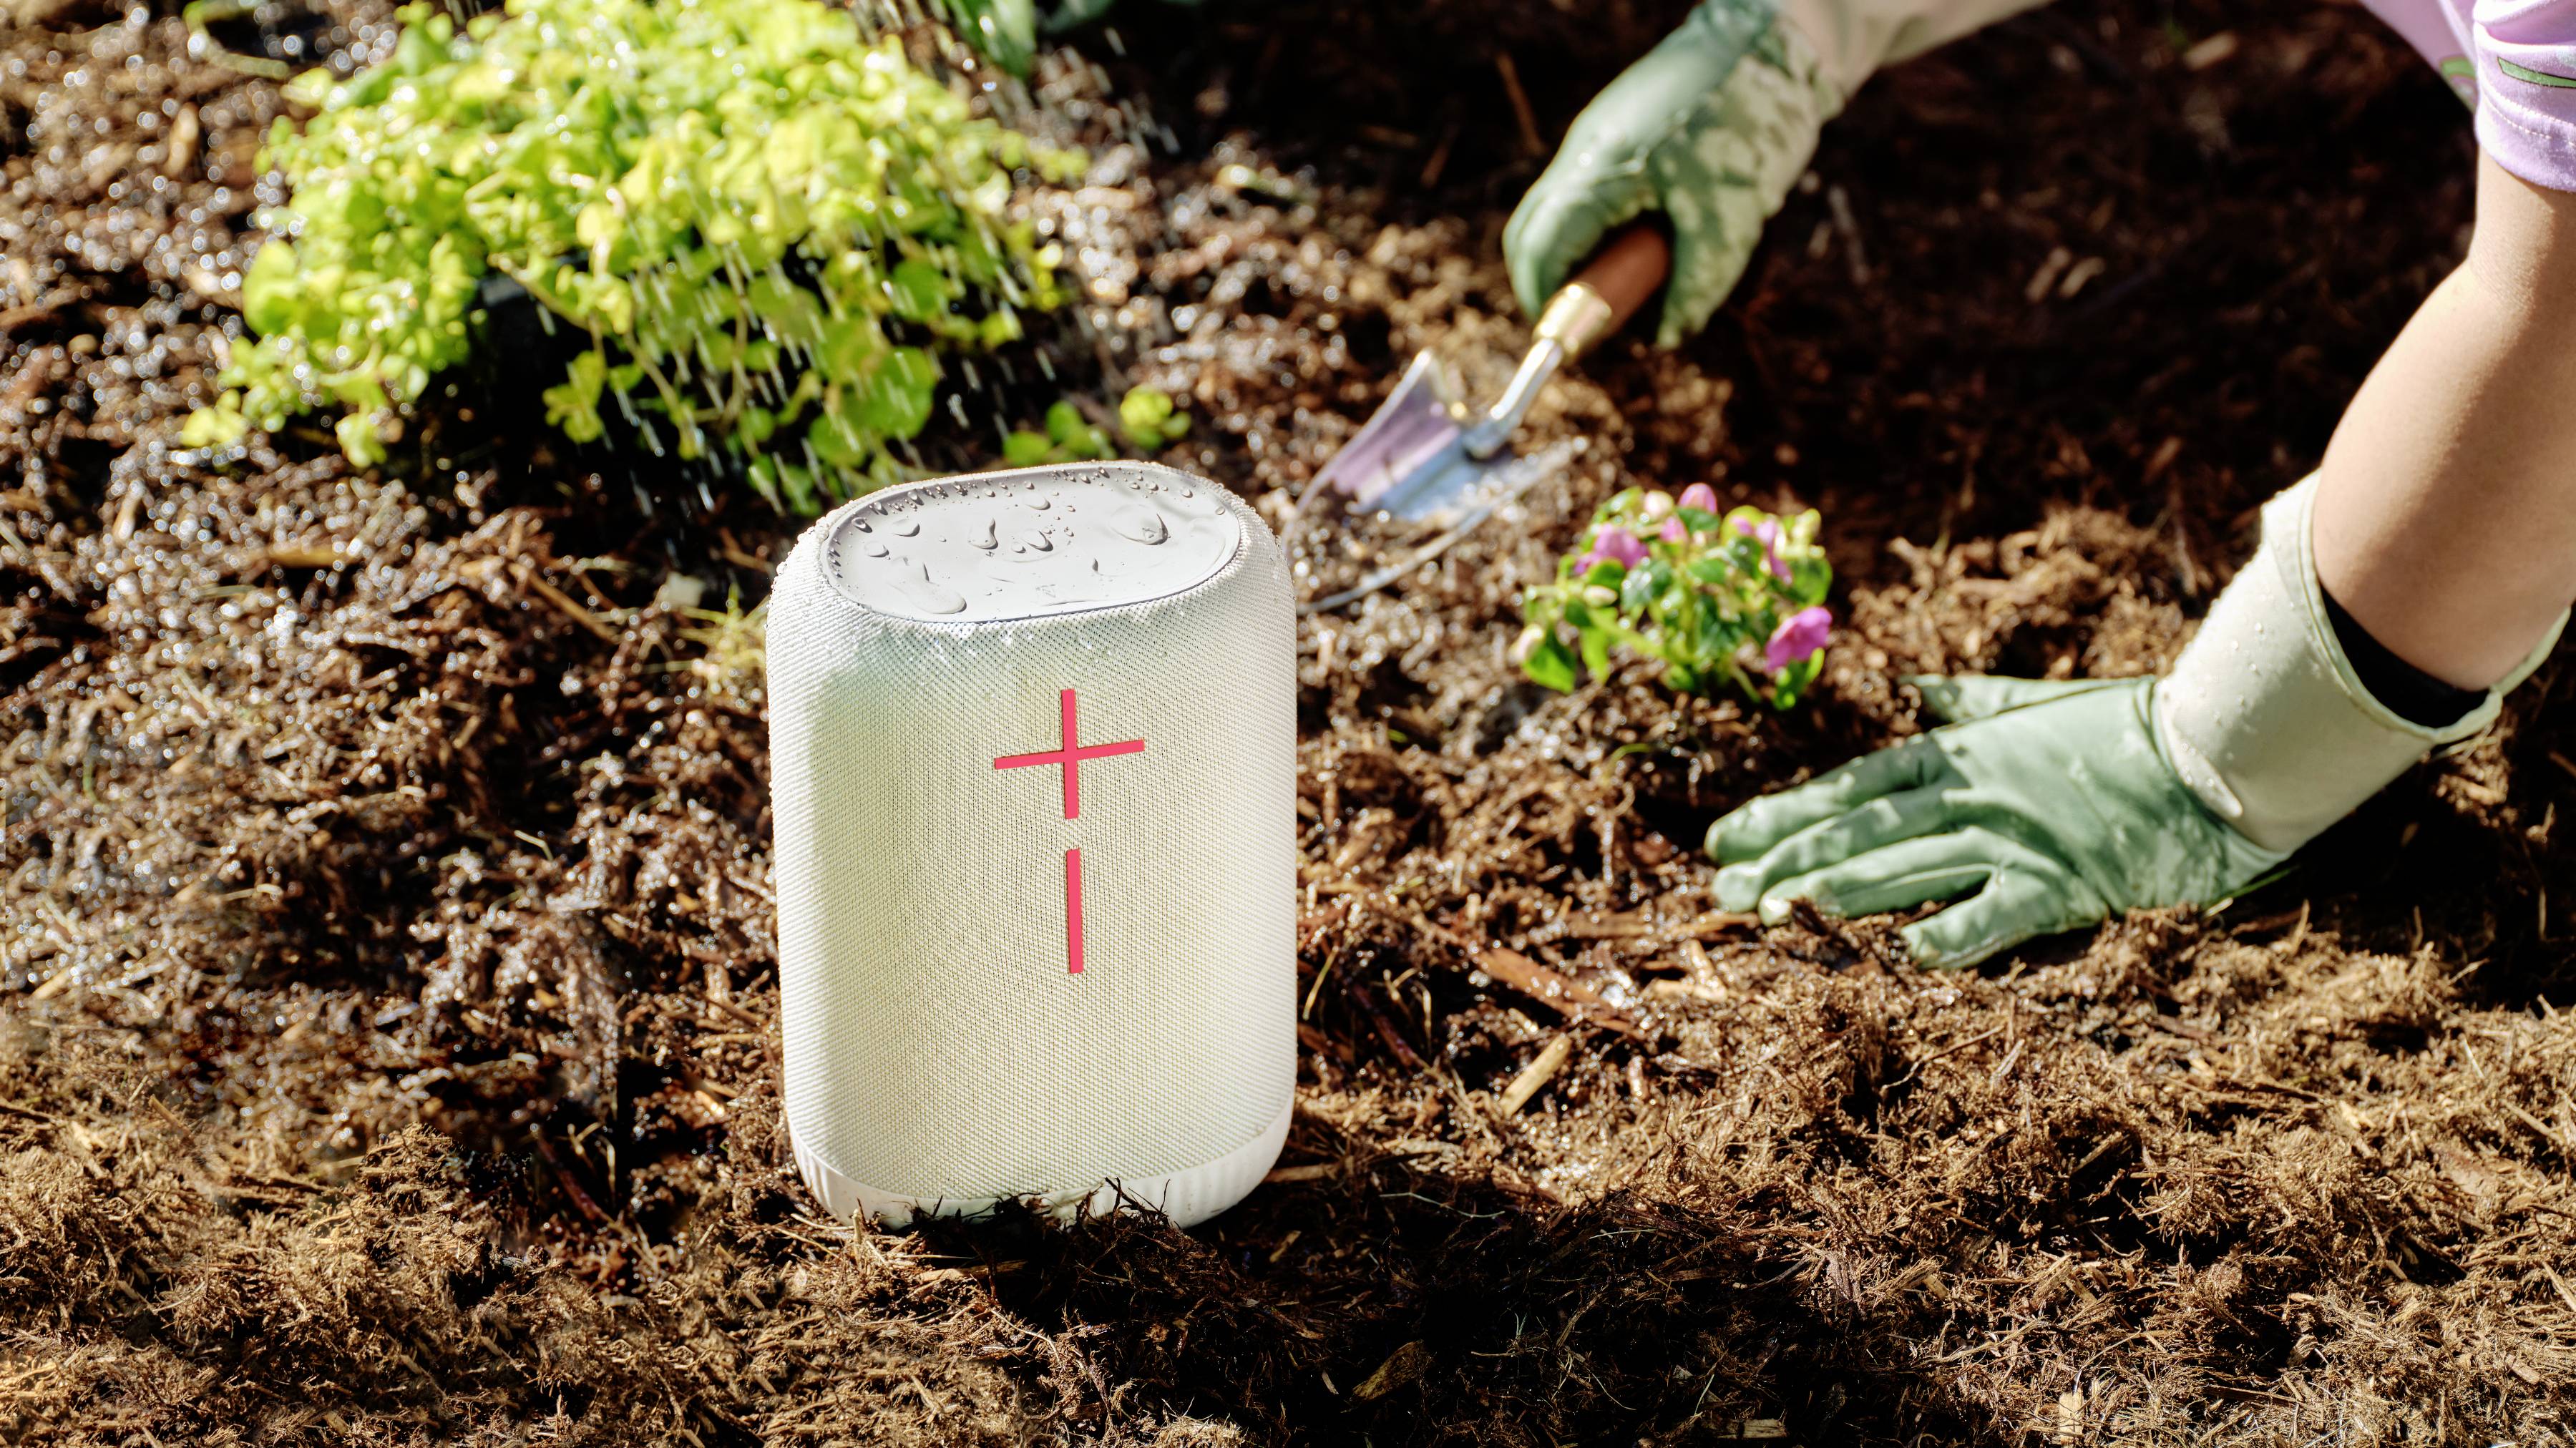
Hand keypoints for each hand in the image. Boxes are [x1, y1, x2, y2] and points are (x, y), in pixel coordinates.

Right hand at [1503, 0, 1837, 345]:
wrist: (1775, 46)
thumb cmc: (1751, 126)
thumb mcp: (1732, 220)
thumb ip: (1697, 285)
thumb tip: (1667, 336)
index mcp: (1599, 174)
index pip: (1540, 251)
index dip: (1545, 302)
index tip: (1565, 341)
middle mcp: (1586, 152)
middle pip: (1534, 232)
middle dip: (1553, 283)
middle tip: (1589, 321)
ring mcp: (1599, 137)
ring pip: (1560, 211)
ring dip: (1582, 253)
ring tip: (1629, 279)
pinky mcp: (1619, 130)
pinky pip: (1590, 190)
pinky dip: (1604, 225)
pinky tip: (1650, 235)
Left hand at [1705, 677, 2286, 968]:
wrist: (2219, 749)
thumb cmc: (2129, 724)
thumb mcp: (2037, 703)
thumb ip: (1972, 704)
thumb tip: (1919, 694)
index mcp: (1960, 755)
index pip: (1849, 788)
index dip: (1782, 815)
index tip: (1726, 837)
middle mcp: (1970, 797)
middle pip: (1857, 834)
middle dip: (1781, 861)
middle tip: (1719, 891)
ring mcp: (2010, 841)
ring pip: (1900, 870)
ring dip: (1828, 894)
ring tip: (1764, 913)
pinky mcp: (2058, 884)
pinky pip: (1989, 917)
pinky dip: (1945, 936)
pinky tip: (1895, 955)